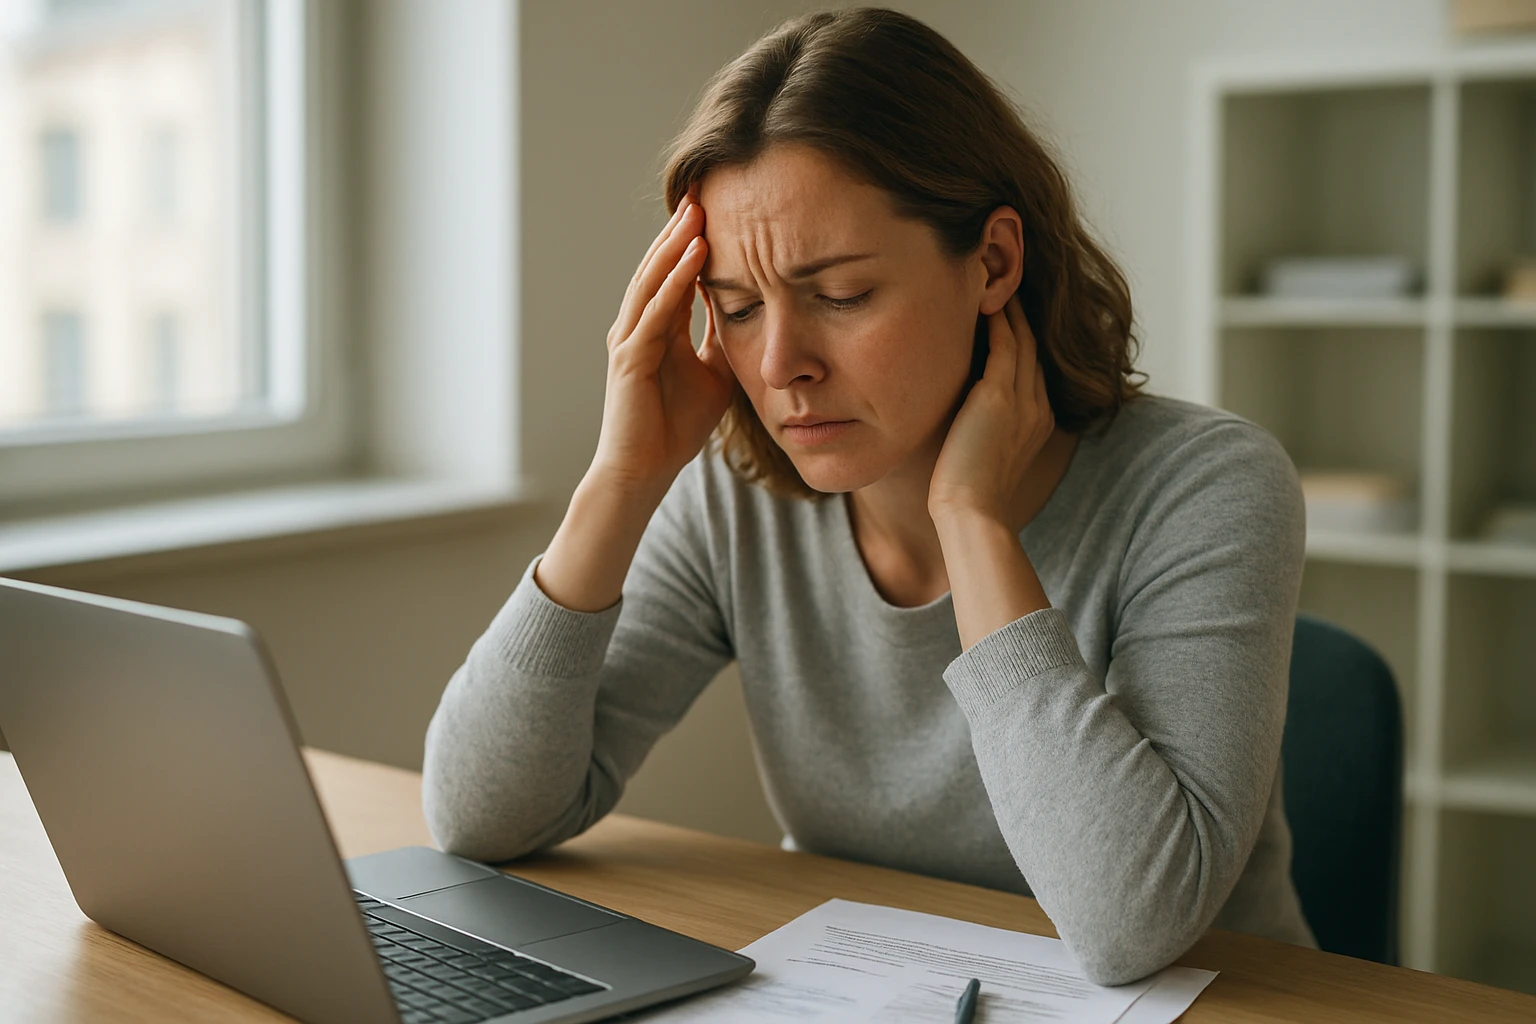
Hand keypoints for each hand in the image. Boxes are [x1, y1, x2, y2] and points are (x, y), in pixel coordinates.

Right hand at [590, 194, 736, 502]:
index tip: (716, 207)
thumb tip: (752, 312)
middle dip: (680, 229)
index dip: (692, 241)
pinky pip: (655, 312)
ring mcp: (629, 341)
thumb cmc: (674, 429)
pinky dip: (673, 283)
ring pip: (652, 281)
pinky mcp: (629, 360)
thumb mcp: (715, 375)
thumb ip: (723, 341)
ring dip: (675, 245)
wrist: (644, 472)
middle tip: (702, 189)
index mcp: (656, 329)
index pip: (675, 274)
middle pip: (659, 266)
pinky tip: (693, 258)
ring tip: (696, 212)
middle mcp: (637, 327)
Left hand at [928, 294, 1054, 525]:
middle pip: (1033, 347)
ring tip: (995, 280)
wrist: (970, 512)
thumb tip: (960, 422)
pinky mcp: (999, 396)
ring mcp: (1022, 400)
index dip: (1022, 338)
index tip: (1006, 314)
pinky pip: (1005, 343)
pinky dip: (998, 319)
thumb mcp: (981, 455)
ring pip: (1022, 339)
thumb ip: (980, 430)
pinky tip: (985, 301)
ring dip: (1011, 308)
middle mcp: (1038, 406)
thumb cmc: (965, 493)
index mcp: (1038, 421)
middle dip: (1020, 315)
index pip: (1032, 368)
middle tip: (1005, 283)